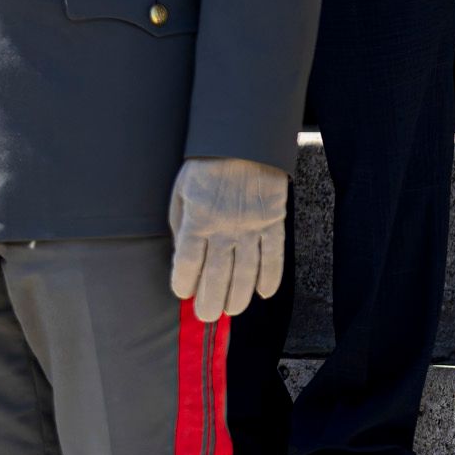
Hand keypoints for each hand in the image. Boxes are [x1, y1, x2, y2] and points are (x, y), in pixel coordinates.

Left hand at [167, 156, 287, 321]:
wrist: (244, 139)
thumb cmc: (207, 165)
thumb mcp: (181, 190)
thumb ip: (180, 224)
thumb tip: (182, 256)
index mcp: (197, 219)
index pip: (187, 263)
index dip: (183, 284)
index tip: (183, 293)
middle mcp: (224, 228)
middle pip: (216, 276)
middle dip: (210, 301)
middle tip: (208, 315)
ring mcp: (251, 227)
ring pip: (246, 274)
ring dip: (238, 297)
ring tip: (232, 309)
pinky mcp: (273, 222)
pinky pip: (273, 257)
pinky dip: (270, 279)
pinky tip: (264, 294)